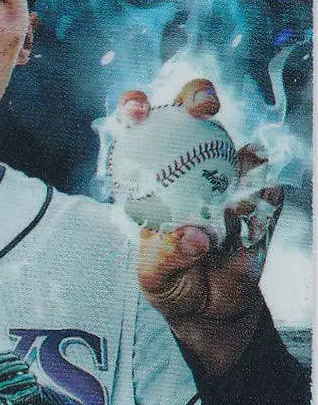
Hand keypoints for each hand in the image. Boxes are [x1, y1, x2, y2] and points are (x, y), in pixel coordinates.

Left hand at [118, 79, 282, 374]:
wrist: (212, 308)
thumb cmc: (171, 283)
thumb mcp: (155, 276)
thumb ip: (167, 255)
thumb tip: (195, 235)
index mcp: (153, 177)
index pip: (140, 130)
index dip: (136, 108)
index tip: (136, 109)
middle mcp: (191, 166)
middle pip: (193, 114)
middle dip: (198, 96)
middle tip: (203, 109)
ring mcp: (230, 178)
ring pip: (239, 145)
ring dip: (241, 160)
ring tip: (232, 202)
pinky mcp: (262, 197)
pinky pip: (268, 185)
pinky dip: (262, 195)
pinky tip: (250, 215)